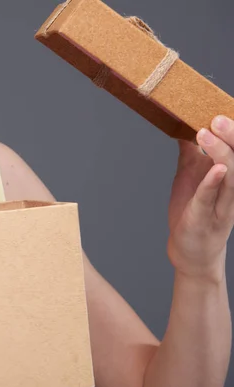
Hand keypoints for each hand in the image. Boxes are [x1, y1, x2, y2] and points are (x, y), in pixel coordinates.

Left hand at [167, 115, 233, 283]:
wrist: (189, 251)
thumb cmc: (192, 211)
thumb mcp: (190, 175)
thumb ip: (191, 152)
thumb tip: (184, 125)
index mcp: (230, 177)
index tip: (221, 109)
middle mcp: (232, 189)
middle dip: (232, 136)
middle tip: (217, 117)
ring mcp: (223, 205)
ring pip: (232, 176)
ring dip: (222, 153)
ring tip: (209, 132)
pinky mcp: (207, 218)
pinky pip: (212, 199)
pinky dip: (213, 183)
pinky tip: (214, 168)